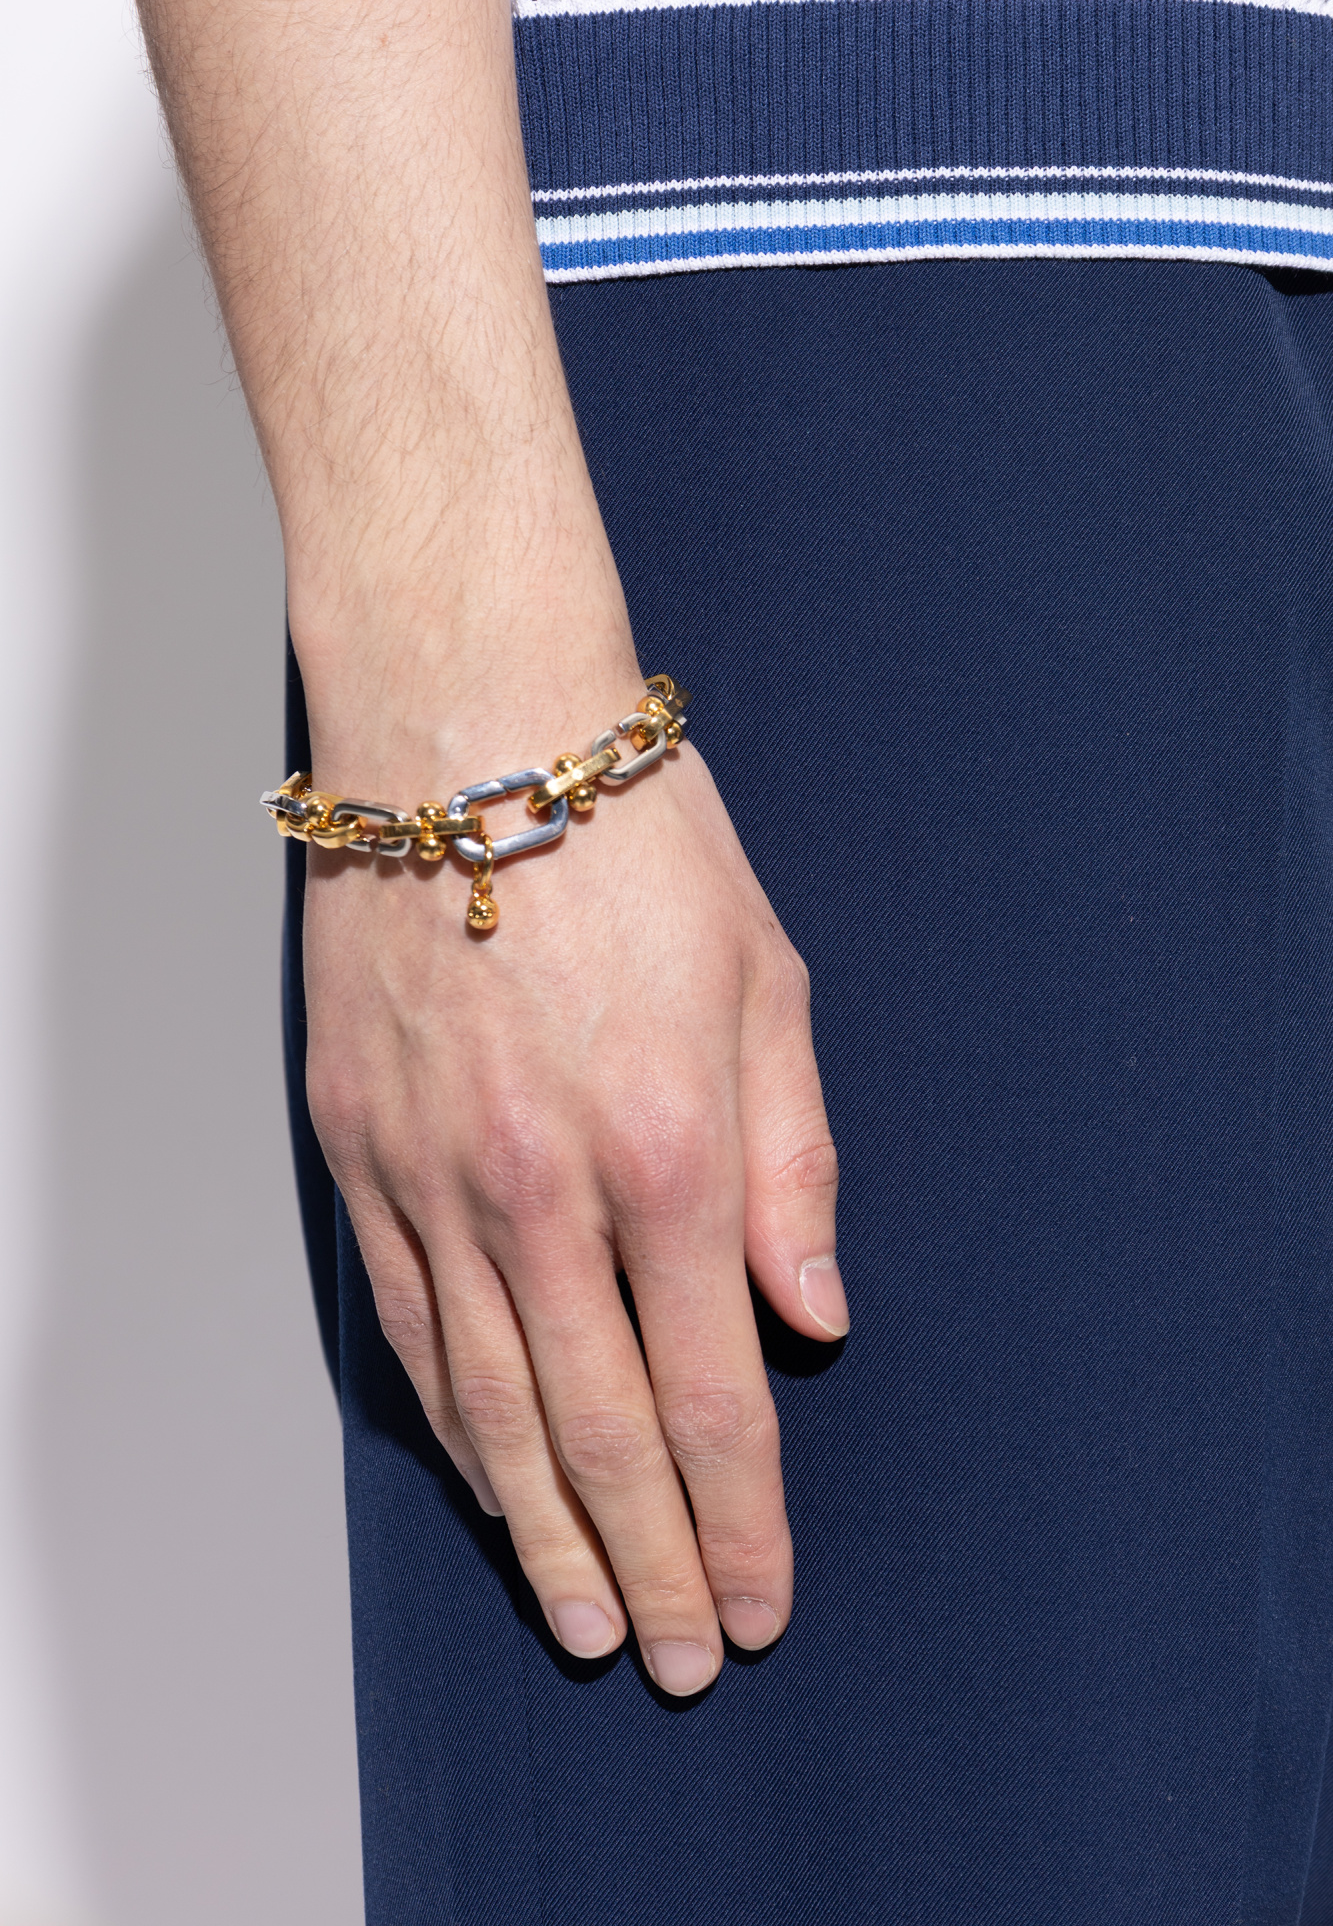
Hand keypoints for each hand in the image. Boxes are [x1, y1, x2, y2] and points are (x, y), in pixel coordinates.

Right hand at [302, 727, 844, 1695]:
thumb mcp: (766, 980)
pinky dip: (449, 1422)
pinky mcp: (357, 1150)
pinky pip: (402, 1323)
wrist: (464, 734)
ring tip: (581, 1617)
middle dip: (651, 1559)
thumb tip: (813, 1312)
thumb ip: (794, 1159)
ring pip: (486, 1401)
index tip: (761, 1603)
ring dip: (540, 1526)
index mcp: (668, 1145)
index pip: (714, 1388)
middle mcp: (541, 1186)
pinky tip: (483, 1481)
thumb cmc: (633, 844)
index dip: (740, 1517)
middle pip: (599, 1427)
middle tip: (677, 1656)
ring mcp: (432, 1175)